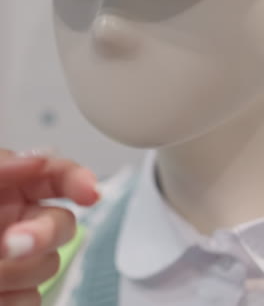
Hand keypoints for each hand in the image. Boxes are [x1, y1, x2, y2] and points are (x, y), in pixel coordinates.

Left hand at [0, 149, 99, 305]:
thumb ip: (6, 166)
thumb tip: (40, 157)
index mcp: (11, 188)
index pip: (57, 176)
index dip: (78, 179)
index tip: (89, 191)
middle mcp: (20, 221)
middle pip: (63, 223)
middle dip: (44, 234)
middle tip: (11, 245)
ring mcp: (20, 259)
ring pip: (50, 265)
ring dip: (18, 271)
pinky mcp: (16, 293)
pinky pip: (34, 299)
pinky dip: (11, 299)